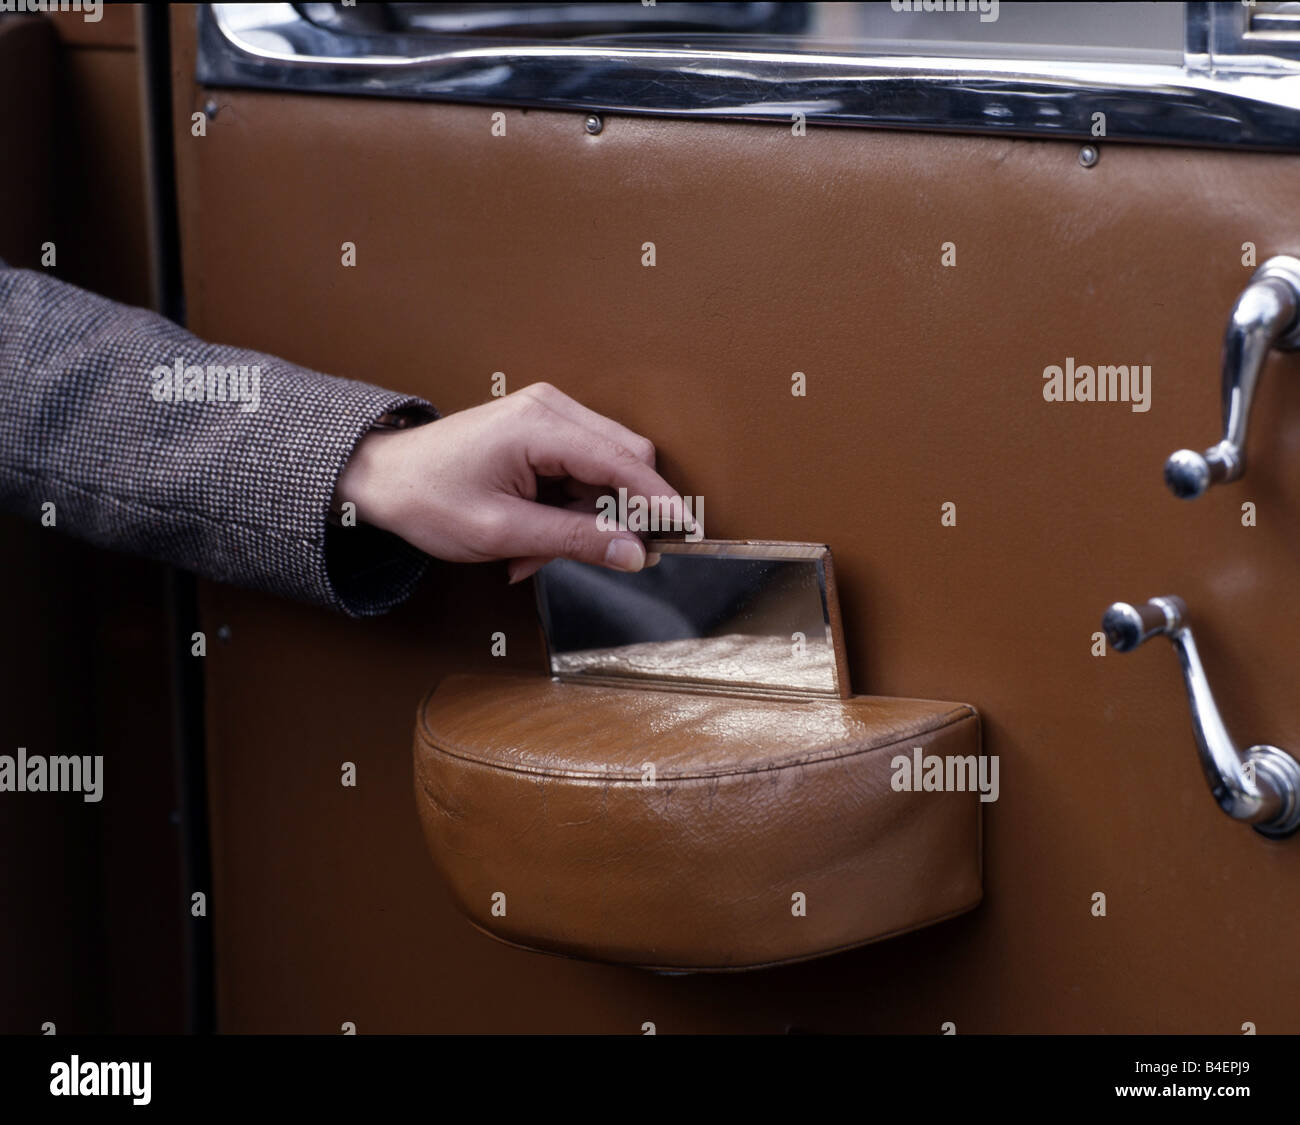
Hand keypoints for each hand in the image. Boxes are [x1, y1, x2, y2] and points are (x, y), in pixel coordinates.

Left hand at [335, 383, 691, 583]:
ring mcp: (547, 416)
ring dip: (582, 520)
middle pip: (623, 461)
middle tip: (581, 555)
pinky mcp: (542, 431)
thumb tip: (635, 552)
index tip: (685, 533)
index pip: (624, 462)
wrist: (382, 478)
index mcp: (540, 425)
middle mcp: (551, 409)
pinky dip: (567, 510)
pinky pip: (580, 472)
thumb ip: (575, 540)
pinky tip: (532, 535)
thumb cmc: (428, 498)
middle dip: (612, 516)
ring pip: (603, 472)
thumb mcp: (504, 532)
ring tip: (533, 551)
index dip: (659, 501)